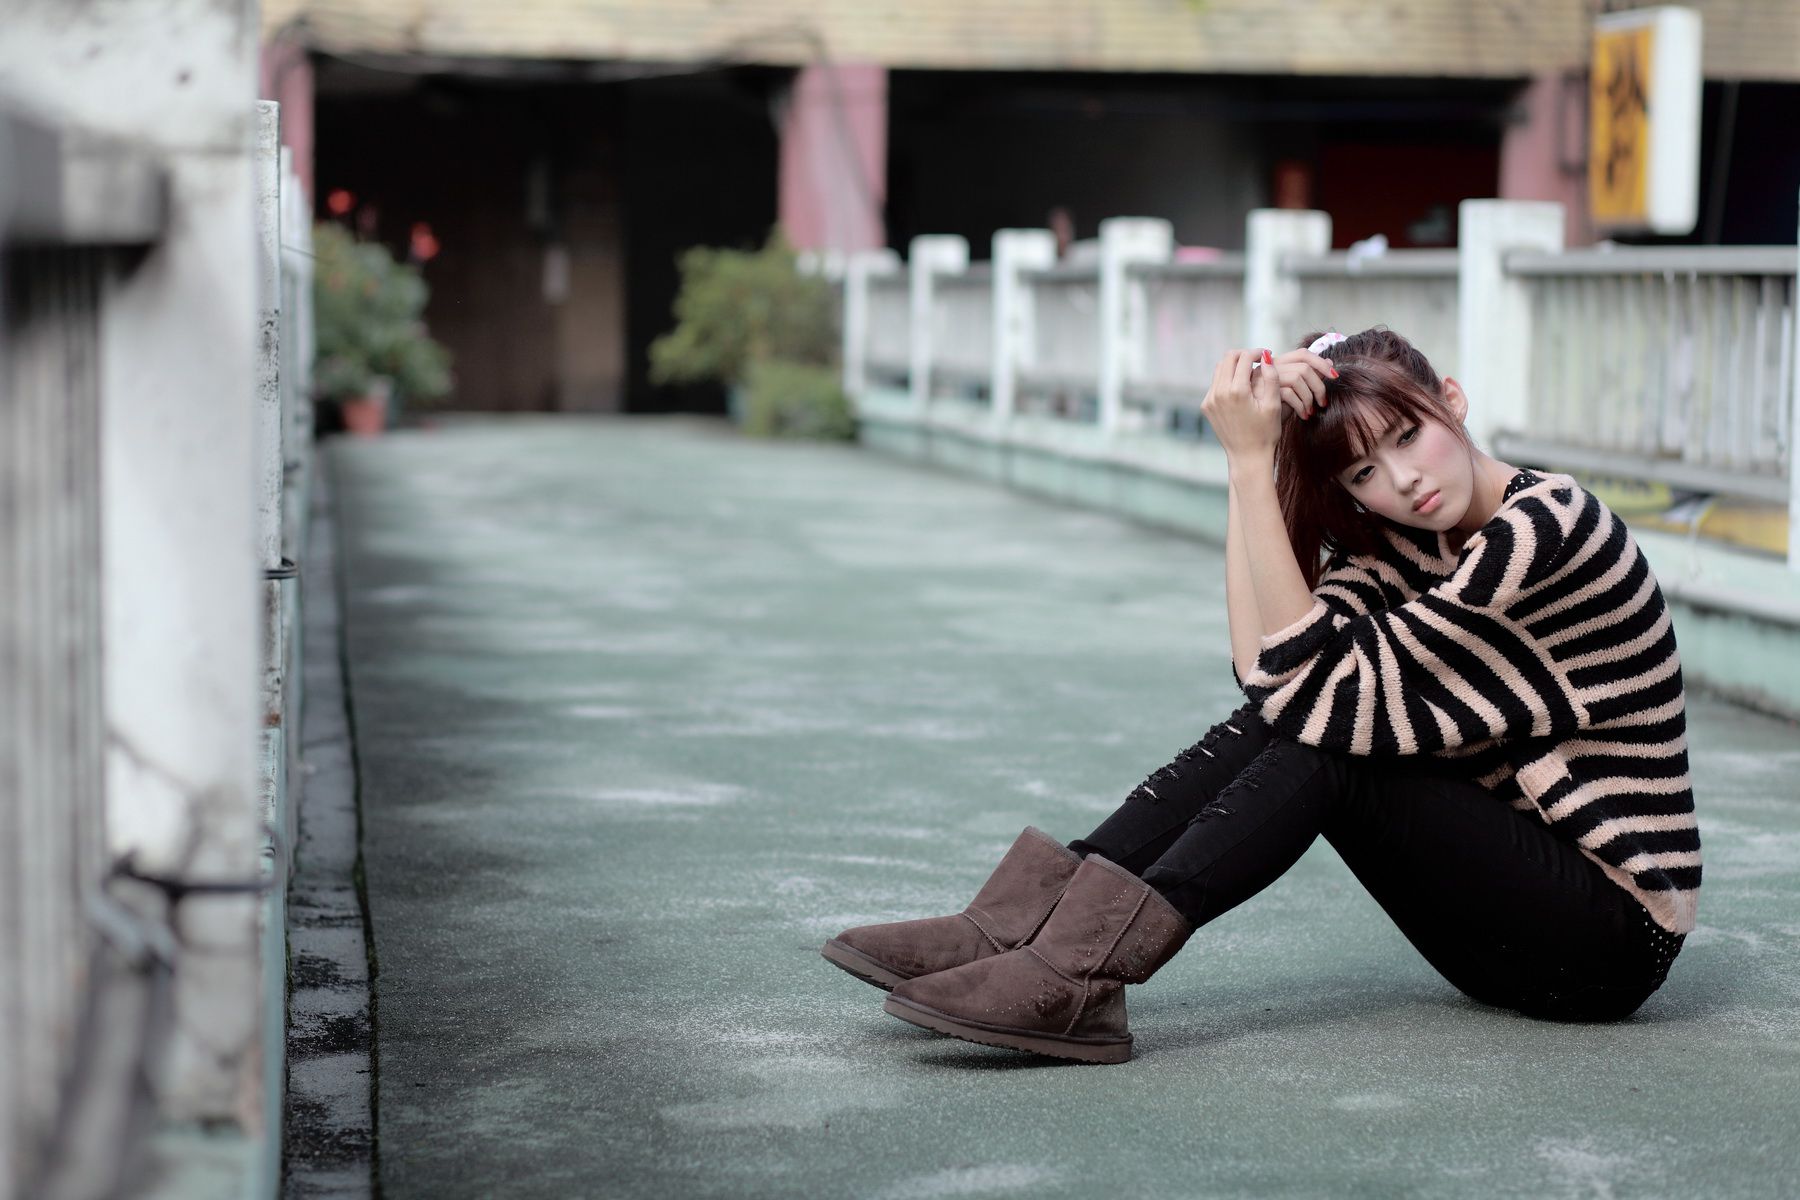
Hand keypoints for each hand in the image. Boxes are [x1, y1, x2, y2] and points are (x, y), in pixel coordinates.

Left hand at [1200, 348, 1337, 462]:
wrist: (1247, 457)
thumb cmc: (1265, 433)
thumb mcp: (1273, 405)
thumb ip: (1271, 378)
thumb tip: (1266, 356)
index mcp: (1237, 391)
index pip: (1244, 358)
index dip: (1257, 352)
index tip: (1267, 354)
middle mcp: (1219, 393)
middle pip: (1228, 358)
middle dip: (1243, 355)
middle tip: (1257, 359)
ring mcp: (1210, 400)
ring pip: (1219, 369)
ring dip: (1234, 365)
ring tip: (1250, 370)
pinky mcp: (1206, 406)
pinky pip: (1215, 383)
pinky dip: (1226, 378)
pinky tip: (1240, 385)